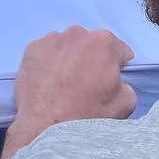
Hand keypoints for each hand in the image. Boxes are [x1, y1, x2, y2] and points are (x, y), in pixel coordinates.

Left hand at [0, 27, 136, 158]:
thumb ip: (126, 85)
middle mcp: (77, 33)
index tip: (110, 82)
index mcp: (104, 42)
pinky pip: (47, 52)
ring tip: (64, 84)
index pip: (120, 51)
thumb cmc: (88, 114)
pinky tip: (47, 81)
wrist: (46, 125)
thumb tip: (117, 82)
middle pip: (92, 45)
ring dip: (69, 59)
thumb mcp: (124, 104)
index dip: (118, 67)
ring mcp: (51, 38)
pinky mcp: (32, 48)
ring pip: (68, 46)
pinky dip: (49, 62)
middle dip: (92, 60)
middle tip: (85, 84)